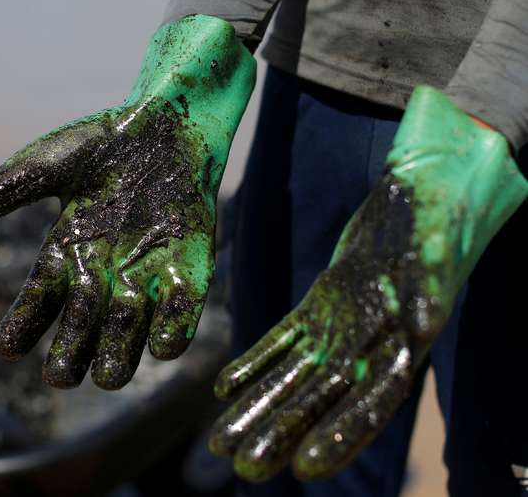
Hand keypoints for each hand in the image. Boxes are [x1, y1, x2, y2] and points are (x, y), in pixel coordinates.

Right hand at [0, 15, 254, 389]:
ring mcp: (147, 276)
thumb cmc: (108, 143)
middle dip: (71, 354)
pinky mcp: (188, 271)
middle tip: (61, 377)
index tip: (6, 347)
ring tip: (108, 376)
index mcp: (68, 252)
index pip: (39, 298)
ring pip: (129, 330)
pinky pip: (181, 311)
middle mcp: (103, 274)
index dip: (23, 323)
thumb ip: (15, 182)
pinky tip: (163, 345)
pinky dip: (173, 329)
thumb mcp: (55, 159)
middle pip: (82, 326)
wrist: (171, 126)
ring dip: (119, 352)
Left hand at [208, 86, 526, 479]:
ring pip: (296, 375)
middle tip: (242, 465)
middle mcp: (370, 344)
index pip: (373, 400)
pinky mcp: (322, 306)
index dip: (343, 434)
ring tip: (221, 442)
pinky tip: (227, 386)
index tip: (306, 468)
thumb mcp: (437, 247)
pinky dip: (258, 362)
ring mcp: (343, 327)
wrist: (425, 190)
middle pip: (323, 398)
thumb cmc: (437, 214)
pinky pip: (286, 339)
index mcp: (405, 341)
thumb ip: (428, 288)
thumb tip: (419, 326)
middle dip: (283, 431)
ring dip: (259, 406)